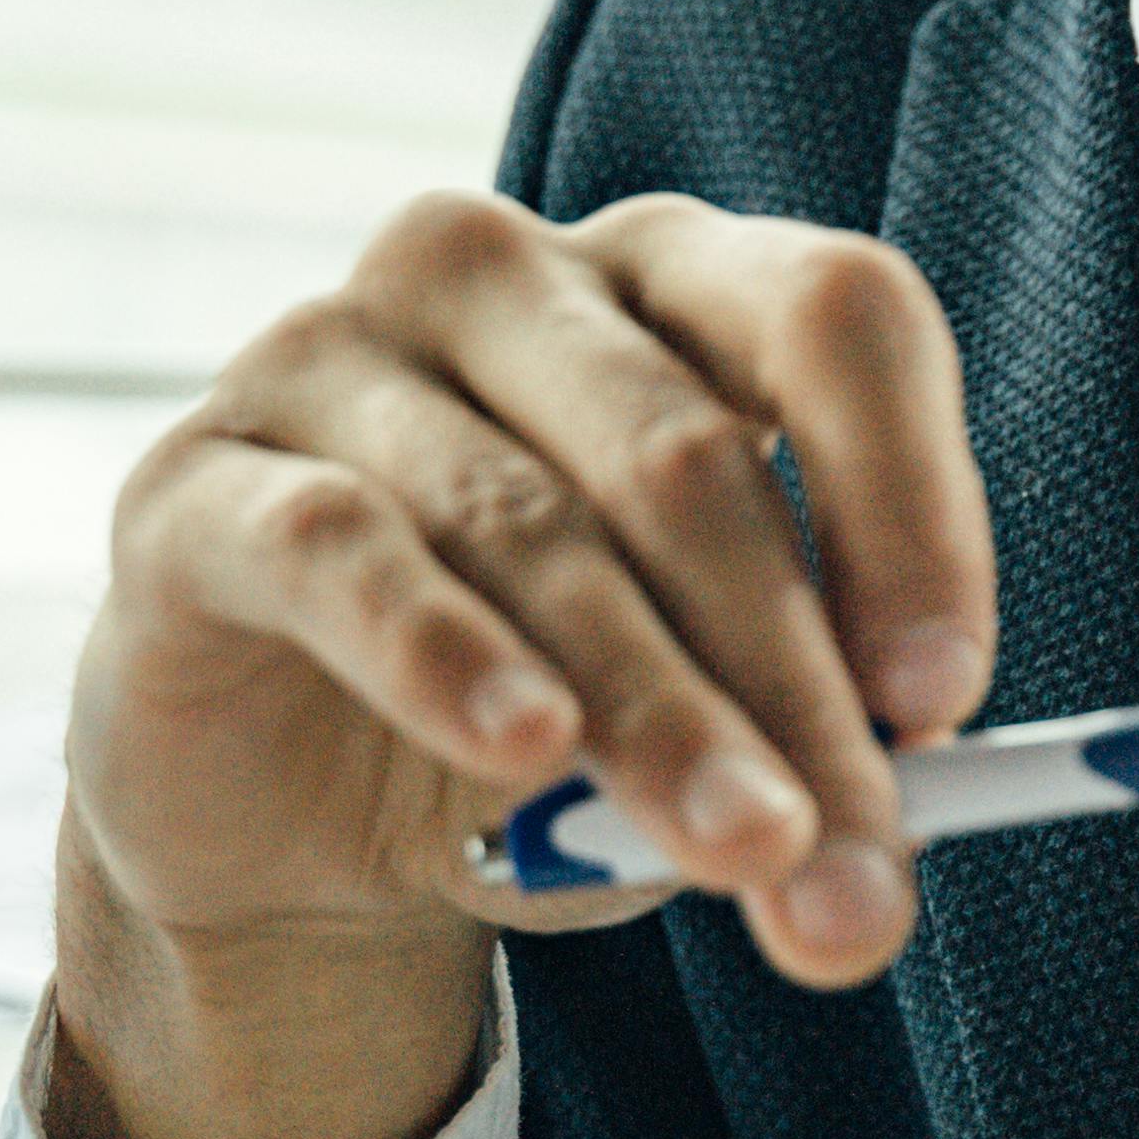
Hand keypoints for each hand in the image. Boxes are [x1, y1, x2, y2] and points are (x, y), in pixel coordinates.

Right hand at [50, 188, 997, 1138]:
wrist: (296, 824)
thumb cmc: (547, 725)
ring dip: (652, 708)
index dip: (910, 500)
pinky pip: (337, 547)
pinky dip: (441, 653)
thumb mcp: (706, 735)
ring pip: (528, 520)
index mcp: (674, 283)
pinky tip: (523, 750)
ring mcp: (333, 354)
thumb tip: (877, 859)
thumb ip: (802, 756)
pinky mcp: (195, 483)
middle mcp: (507, 277)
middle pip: (686, 449)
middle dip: (787, 679)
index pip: (832, 317)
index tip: (943, 701)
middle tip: (846, 860)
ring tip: (739, 855)